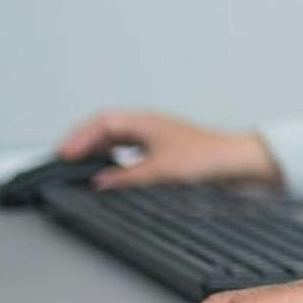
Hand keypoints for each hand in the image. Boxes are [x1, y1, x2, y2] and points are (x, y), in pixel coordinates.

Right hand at [56, 108, 277, 189]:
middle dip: (83, 142)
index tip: (64, 154)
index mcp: (145, 121)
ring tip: (80, 166)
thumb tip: (100, 182)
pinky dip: (114, 158)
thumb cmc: (207, 159)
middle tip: (64, 160)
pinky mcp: (163, 150)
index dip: (79, 137)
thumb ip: (127, 177)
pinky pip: (129, 149)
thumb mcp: (160, 171)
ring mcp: (156, 136)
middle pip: (106, 128)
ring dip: (97, 149)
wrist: (238, 163)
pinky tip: (109, 171)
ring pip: (117, 138)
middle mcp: (149, 125)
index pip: (102, 123)